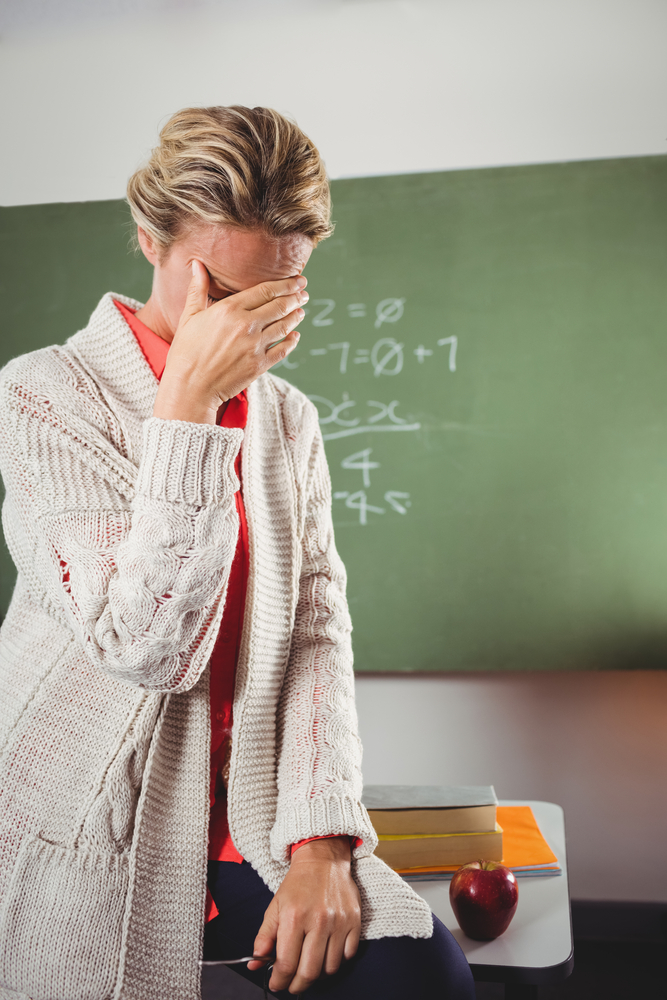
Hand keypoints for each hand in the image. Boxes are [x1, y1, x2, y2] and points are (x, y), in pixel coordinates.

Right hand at [152, 260, 307, 423]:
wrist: (190, 388)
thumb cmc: (185, 352)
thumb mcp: (189, 317)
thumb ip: (197, 289)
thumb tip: (196, 264)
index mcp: (229, 310)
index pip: (265, 290)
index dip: (285, 284)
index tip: (297, 280)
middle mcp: (245, 325)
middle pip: (279, 306)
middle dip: (295, 298)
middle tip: (304, 293)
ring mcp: (255, 346)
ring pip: (284, 326)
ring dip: (296, 316)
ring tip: (301, 310)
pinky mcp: (260, 365)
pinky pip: (283, 350)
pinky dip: (292, 341)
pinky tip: (295, 336)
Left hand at [248, 836, 360, 994]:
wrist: (323, 860)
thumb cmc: (297, 884)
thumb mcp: (275, 907)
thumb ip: (264, 937)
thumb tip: (255, 964)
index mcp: (294, 917)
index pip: (286, 964)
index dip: (279, 981)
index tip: (276, 984)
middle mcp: (318, 921)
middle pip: (309, 972)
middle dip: (297, 985)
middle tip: (292, 985)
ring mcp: (339, 922)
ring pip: (330, 967)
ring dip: (318, 974)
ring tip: (309, 966)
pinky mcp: (354, 920)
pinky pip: (348, 955)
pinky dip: (337, 961)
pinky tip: (327, 953)